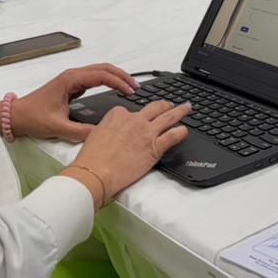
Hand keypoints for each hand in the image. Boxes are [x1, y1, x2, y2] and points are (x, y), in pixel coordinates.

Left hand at [12, 63, 139, 140]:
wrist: (17, 116)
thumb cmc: (33, 118)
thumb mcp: (58, 128)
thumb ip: (81, 132)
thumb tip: (102, 134)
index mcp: (70, 80)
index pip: (102, 76)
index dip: (119, 82)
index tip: (131, 92)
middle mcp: (72, 76)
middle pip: (104, 68)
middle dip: (122, 76)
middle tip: (136, 88)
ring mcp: (72, 79)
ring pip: (100, 71)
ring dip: (116, 77)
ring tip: (130, 88)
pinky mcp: (72, 85)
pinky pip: (94, 78)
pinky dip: (108, 81)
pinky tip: (116, 90)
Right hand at [66, 100, 190, 207]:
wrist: (95, 173)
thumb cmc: (91, 158)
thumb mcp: (95, 134)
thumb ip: (107, 128)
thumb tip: (109, 131)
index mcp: (118, 114)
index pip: (131, 110)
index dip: (137, 115)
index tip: (140, 118)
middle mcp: (134, 120)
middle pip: (155, 107)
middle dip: (165, 105)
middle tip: (170, 105)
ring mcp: (146, 132)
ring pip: (168, 116)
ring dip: (180, 111)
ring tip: (186, 108)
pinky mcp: (154, 147)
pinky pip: (173, 136)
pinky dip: (181, 132)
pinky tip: (185, 131)